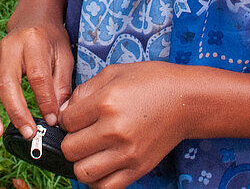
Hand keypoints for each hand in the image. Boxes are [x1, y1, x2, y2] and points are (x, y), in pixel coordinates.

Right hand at [0, 20, 73, 141]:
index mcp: (33, 42)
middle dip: (16, 111)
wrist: (32, 19)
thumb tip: (58, 115)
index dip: (45, 101)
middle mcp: (8, 48)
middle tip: (28, 133)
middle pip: (6, 81)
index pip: (37, 75)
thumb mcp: (64, 56)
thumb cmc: (50, 40)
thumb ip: (62, 85)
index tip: (52, 120)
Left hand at [60, 62, 191, 188]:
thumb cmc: (150, 82)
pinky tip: (102, 165)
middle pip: (70, 149)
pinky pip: (106, 187)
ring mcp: (127, 153)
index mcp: (106, 103)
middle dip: (70, 140)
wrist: (186, 101)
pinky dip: (98, 180)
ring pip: (83, 172)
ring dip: (81, 162)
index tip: (77, 116)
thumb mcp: (113, 73)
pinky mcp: (138, 169)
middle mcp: (115, 131)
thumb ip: (83, 91)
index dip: (66, 118)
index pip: (66, 121)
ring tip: (90, 150)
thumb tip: (63, 111)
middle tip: (82, 133)